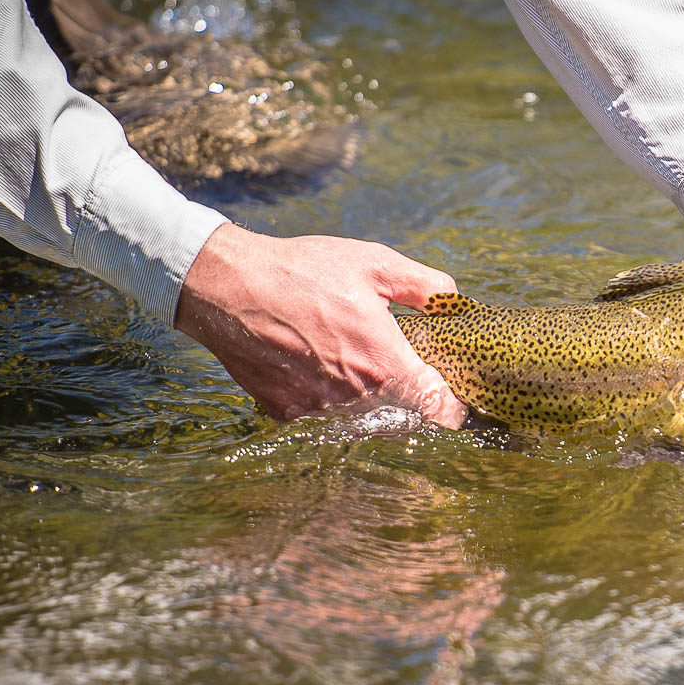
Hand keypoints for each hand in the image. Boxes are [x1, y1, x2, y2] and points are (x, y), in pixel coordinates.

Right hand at [174, 222, 466, 426]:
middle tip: (405, 368)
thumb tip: (453, 300)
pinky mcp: (289, 413)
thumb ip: (425, 286)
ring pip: (365, 421)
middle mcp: (356, 398)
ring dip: (370, 401)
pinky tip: (319, 366)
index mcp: (385, 364)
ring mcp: (320, 410)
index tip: (454, 396)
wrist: (229, 287)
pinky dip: (330, 399)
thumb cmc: (303, 271)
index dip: (453, 406)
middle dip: (412, 399)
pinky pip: (325, 416)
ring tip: (355, 360)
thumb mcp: (374, 263)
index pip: (439, 410)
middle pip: (405, 418)